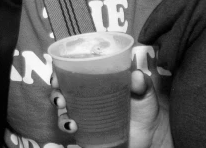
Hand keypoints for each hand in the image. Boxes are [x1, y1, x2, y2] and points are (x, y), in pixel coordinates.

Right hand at [50, 70, 172, 147]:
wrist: (150, 134)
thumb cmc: (145, 106)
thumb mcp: (146, 91)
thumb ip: (142, 83)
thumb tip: (136, 76)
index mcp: (96, 80)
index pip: (72, 71)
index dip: (59, 71)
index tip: (56, 76)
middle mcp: (86, 95)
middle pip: (62, 90)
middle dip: (55, 94)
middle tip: (60, 100)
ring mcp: (85, 113)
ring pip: (63, 111)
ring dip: (60, 115)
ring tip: (70, 122)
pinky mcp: (87, 130)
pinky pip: (71, 128)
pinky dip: (67, 127)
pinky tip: (74, 128)